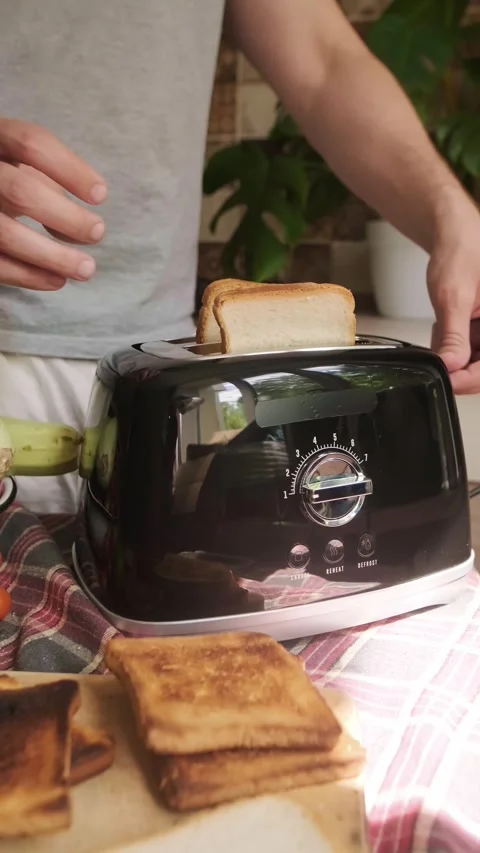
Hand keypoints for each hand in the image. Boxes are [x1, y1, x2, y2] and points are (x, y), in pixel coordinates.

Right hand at [0, 118, 106, 290]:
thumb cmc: (7, 181)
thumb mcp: (28, 172)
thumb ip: (56, 192)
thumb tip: (85, 233)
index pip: (31, 143)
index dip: (70, 169)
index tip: (101, 195)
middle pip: (20, 190)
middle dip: (65, 216)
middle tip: (98, 233)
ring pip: (5, 234)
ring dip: (52, 256)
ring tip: (86, 269)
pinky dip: (28, 276)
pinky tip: (57, 280)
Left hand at [428, 210, 479, 393]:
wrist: (456, 233)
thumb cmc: (462, 253)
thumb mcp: (453, 297)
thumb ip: (454, 335)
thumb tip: (451, 365)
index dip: (469, 379)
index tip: (447, 379)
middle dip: (460, 364)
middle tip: (440, 351)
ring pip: (477, 360)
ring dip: (455, 352)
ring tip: (444, 326)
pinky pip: (473, 347)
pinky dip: (454, 342)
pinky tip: (447, 323)